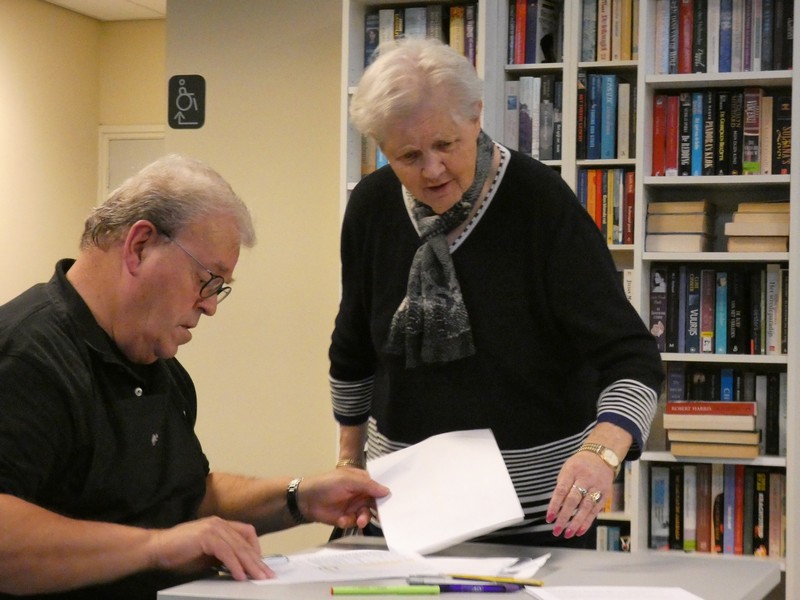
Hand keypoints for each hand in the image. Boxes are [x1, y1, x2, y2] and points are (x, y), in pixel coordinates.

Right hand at [150, 516, 273, 581]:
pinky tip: (239, 575)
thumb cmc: (179, 553)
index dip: (256, 549)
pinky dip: (234, 565)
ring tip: (257, 578)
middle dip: (258, 561)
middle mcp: (219, 523)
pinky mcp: (207, 537)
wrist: (156, 548)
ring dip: (250, 565)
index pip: (247, 533)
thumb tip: (239, 568)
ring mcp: (213, 528)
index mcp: (220, 524)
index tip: (261, 564)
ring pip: (239, 548)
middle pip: (246, 542)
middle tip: (267, 575)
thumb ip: (222, 556)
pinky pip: (226, 553)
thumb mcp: (206, 555)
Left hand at [299, 469, 388, 528]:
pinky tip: (341, 519)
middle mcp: (360, 494)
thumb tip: (387, 491)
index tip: (395, 503)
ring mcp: (353, 506)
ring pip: (366, 515)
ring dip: (363, 518)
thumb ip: (368, 485)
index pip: (378, 487)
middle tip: (381, 518)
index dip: (386, 495)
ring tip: (358, 521)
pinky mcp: (347, 518)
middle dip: (378, 511)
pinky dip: (349, 522)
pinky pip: (354, 522)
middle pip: (375, 504)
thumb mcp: (348, 480)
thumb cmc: (327, 484)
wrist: (306, 500)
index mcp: (362, 481)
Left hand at [545, 451, 612, 538]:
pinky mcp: (604, 494)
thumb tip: (555, 508)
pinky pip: (595, 510)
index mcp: (571, 471)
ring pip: (585, 508)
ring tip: (567, 534)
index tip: (549, 518)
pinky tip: (579, 531)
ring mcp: (596, 487)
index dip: (554, 505)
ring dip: (576, 523)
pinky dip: (587, 522)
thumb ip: (562, 486)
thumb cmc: (580, 465)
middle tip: (556, 530)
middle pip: (573, 500)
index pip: (561, 490)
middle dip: (564, 517)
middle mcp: (585, 479)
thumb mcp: (567, 469)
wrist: (602, 456)